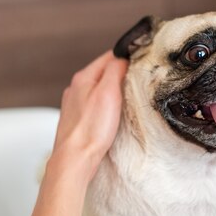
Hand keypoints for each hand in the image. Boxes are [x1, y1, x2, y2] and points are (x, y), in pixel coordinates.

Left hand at [52, 51, 127, 179]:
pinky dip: (105, 105)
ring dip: (112, 90)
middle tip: (138, 79)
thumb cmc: (91, 129)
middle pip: (103, 72)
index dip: (126, 56)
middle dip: (120, 73)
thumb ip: (115, 70)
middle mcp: (75, 89)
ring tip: (127, 96)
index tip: (141, 62)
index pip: (108, 56)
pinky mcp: (77, 119)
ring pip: (98, 89)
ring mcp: (74, 104)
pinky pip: (94, 105)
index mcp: (83, 78)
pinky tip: (112, 114)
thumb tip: (122, 57)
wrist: (75, 159)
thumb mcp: (108, 93)